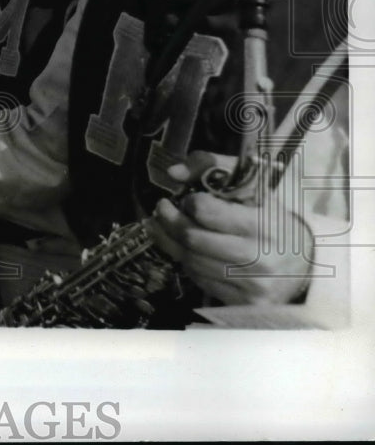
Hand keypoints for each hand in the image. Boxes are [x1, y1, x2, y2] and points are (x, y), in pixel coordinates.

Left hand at [146, 151, 312, 305]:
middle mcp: (257, 258)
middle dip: (169, 220)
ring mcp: (250, 285)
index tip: (187, 198)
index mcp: (263, 225)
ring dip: (172, 242)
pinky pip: (200, 281)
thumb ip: (214, 166)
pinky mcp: (245, 304)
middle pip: (191, 237)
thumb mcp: (255, 184)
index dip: (190, 201)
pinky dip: (187, 262)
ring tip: (165, 227)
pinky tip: (186, 250)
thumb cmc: (276, 220)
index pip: (205, 211)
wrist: (309, 266)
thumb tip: (173, 172)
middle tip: (162, 208)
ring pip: (190, 261)